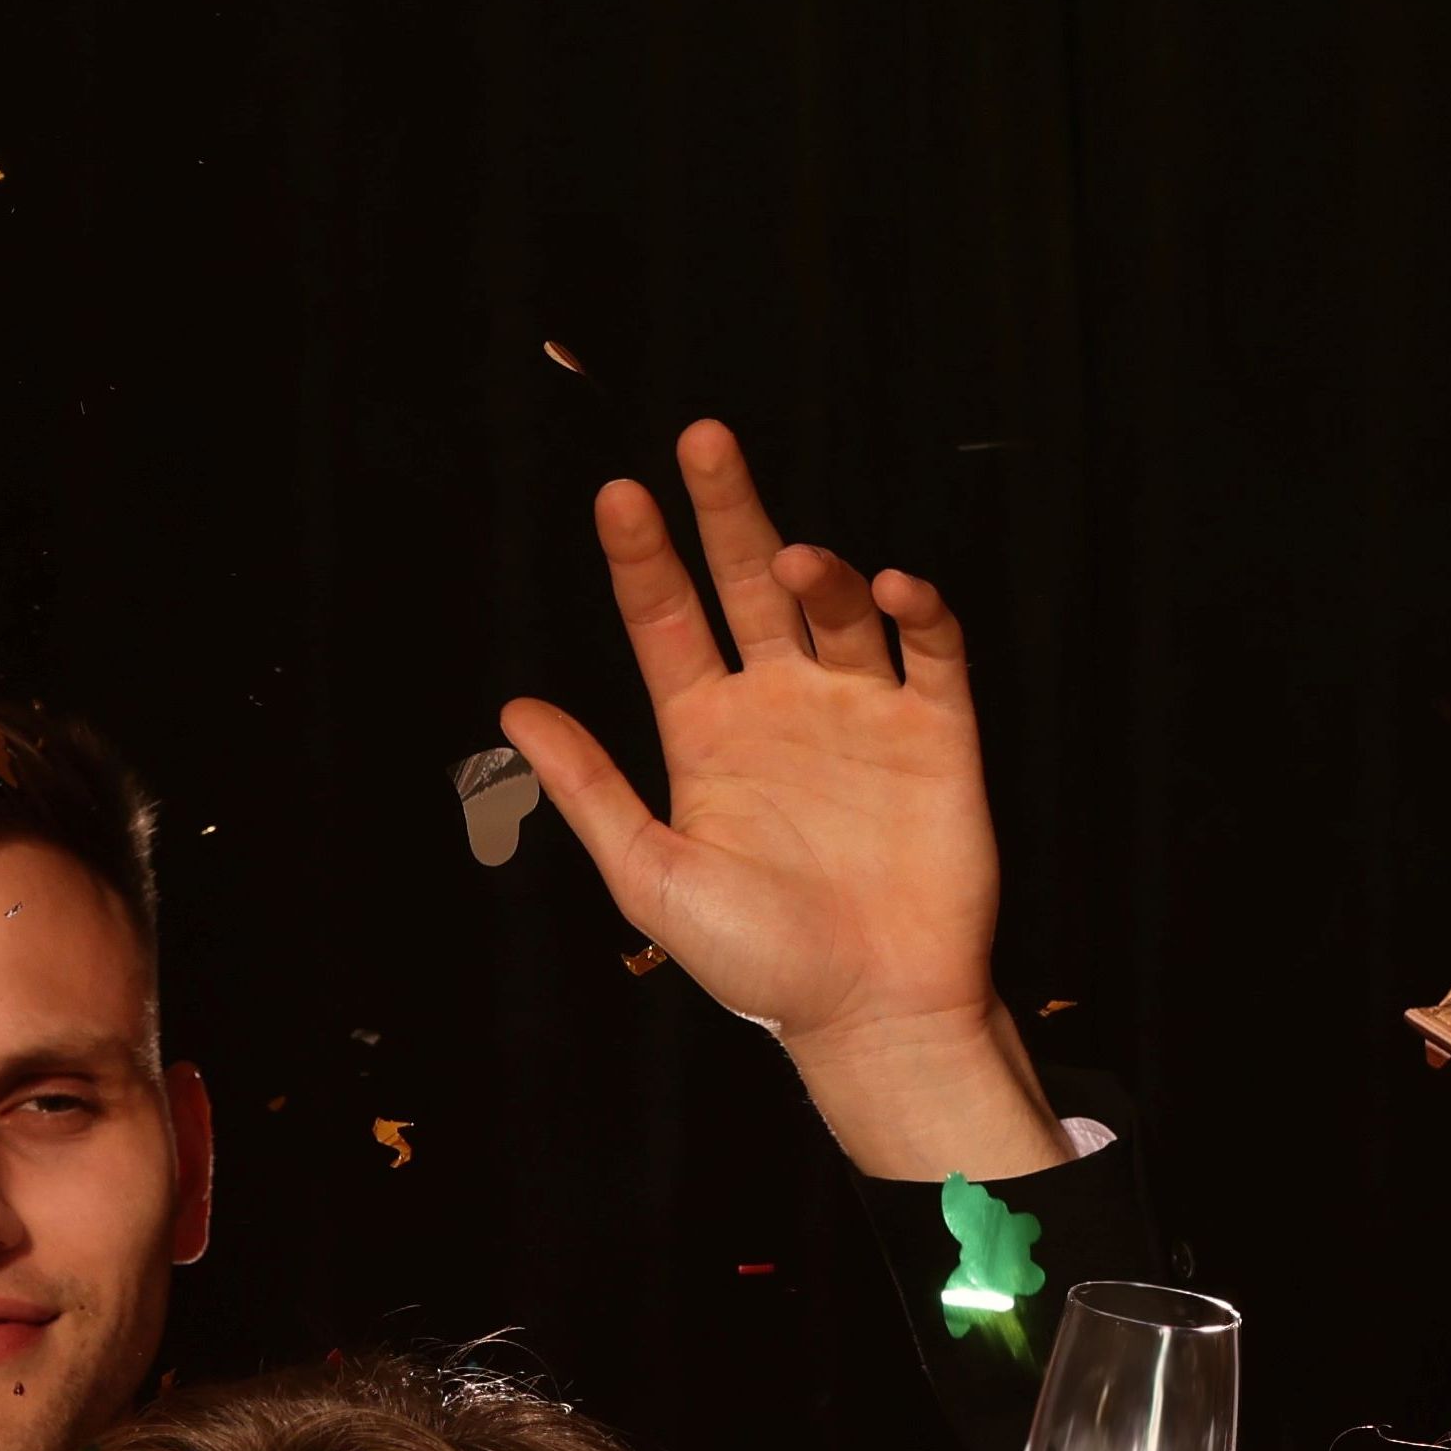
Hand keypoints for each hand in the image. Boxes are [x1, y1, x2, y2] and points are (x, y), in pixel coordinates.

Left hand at [499, 414, 1064, 1184]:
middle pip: (748, 583)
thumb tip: (512, 710)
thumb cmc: (758, 962)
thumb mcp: (650, 878)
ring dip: (818, 571)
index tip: (619, 494)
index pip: (666, 624)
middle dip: (726, 511)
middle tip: (702, 438)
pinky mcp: (938, 729)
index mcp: (708, 738)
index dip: (643, 559)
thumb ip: (588, 791)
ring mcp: (861, 711)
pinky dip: (915, 607)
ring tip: (795, 560)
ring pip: (836, 606)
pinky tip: (890, 588)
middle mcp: (782, 707)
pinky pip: (930, 646)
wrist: (871, 1012)